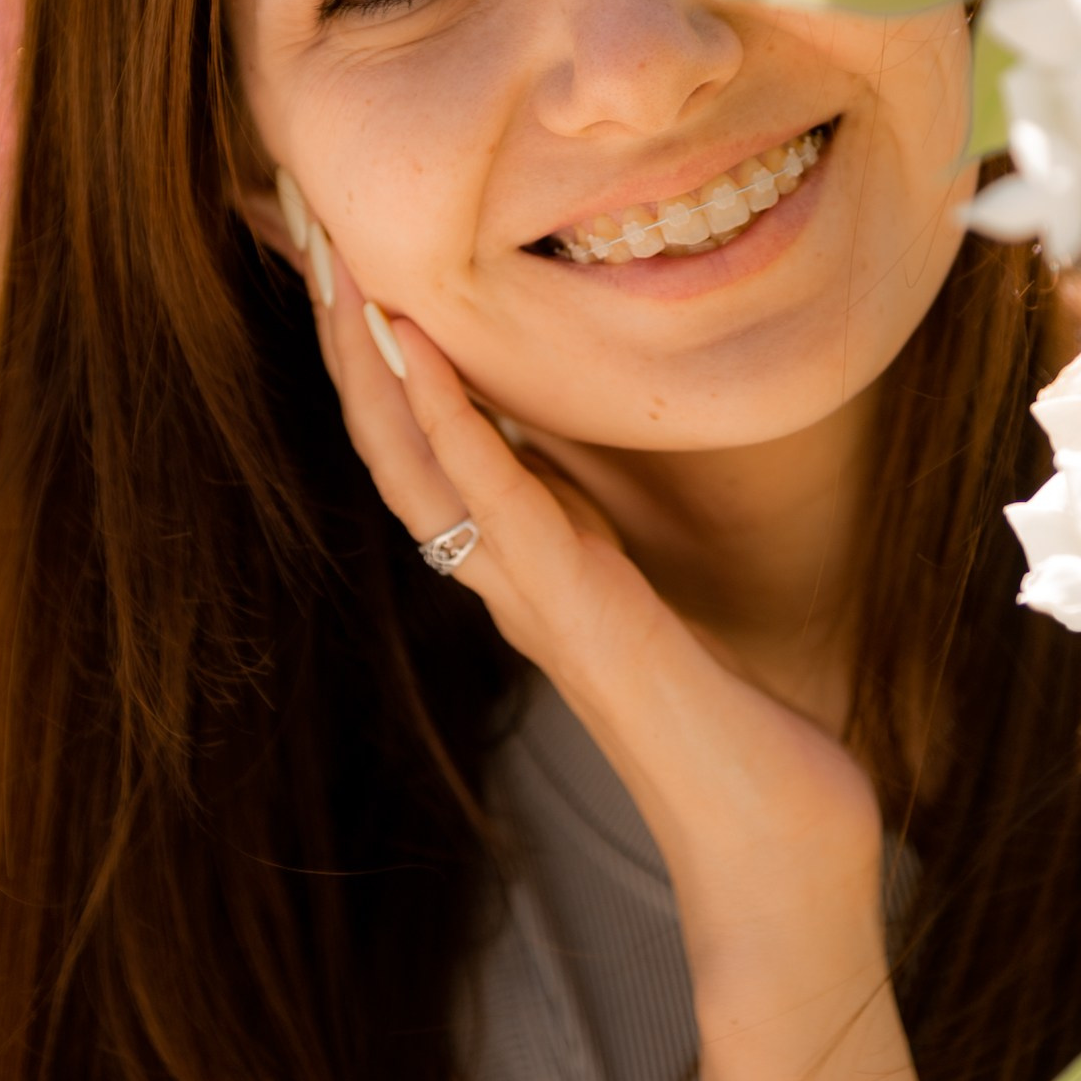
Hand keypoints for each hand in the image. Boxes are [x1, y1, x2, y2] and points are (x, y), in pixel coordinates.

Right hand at [281, 186, 884, 994]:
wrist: (773, 852)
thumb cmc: (739, 742)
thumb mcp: (664, 616)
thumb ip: (614, 555)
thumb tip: (594, 496)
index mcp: (528, 571)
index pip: (424, 448)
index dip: (377, 357)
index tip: (350, 261)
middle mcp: (508, 578)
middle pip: (394, 441)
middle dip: (349, 335)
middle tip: (308, 229)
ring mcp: (534, 593)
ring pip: (418, 459)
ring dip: (372, 358)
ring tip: (336, 263)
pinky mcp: (576, 607)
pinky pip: (492, 496)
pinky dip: (447, 415)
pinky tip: (415, 345)